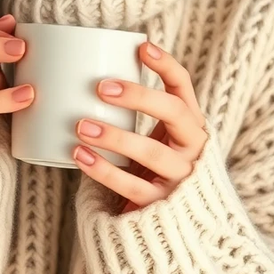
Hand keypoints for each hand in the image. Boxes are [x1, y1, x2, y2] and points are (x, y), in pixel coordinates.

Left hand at [72, 41, 207, 212]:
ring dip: (115, 136)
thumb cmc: (152, 169)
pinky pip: (132, 186)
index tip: (141, 46)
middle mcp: (193, 148)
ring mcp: (181, 178)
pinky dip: (103, 170)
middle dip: (139, 96)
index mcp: (191, 124)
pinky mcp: (163, 206)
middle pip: (174, 112)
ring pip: (152, 153)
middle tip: (101, 87)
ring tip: (82, 125)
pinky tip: (80, 156)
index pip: (184, 87)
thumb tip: (85, 74)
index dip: (166, 64)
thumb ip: (138, 114)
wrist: (170, 227)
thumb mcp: (156, 137)